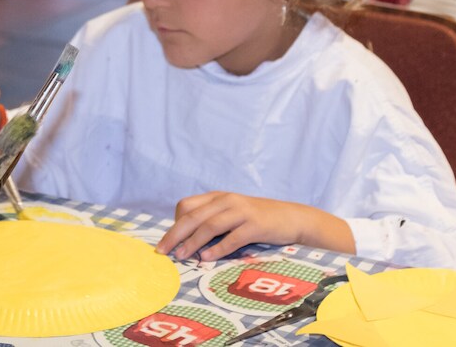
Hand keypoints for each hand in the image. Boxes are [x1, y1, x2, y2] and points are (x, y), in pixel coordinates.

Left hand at [154, 191, 354, 260]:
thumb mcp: (231, 214)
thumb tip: (186, 240)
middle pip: (193, 216)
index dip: (175, 223)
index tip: (170, 241)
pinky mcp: (256, 225)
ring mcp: (242, 211)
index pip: (186, 205)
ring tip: (182, 256)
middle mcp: (227, 201)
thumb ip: (212, 221)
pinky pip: (232, 237)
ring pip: (210, 226)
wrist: (293, 217)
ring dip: (193, 242)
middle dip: (175, 234)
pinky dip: (217, 249)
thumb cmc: (257, 219)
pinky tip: (206, 259)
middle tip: (162, 251)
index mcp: (217, 197)